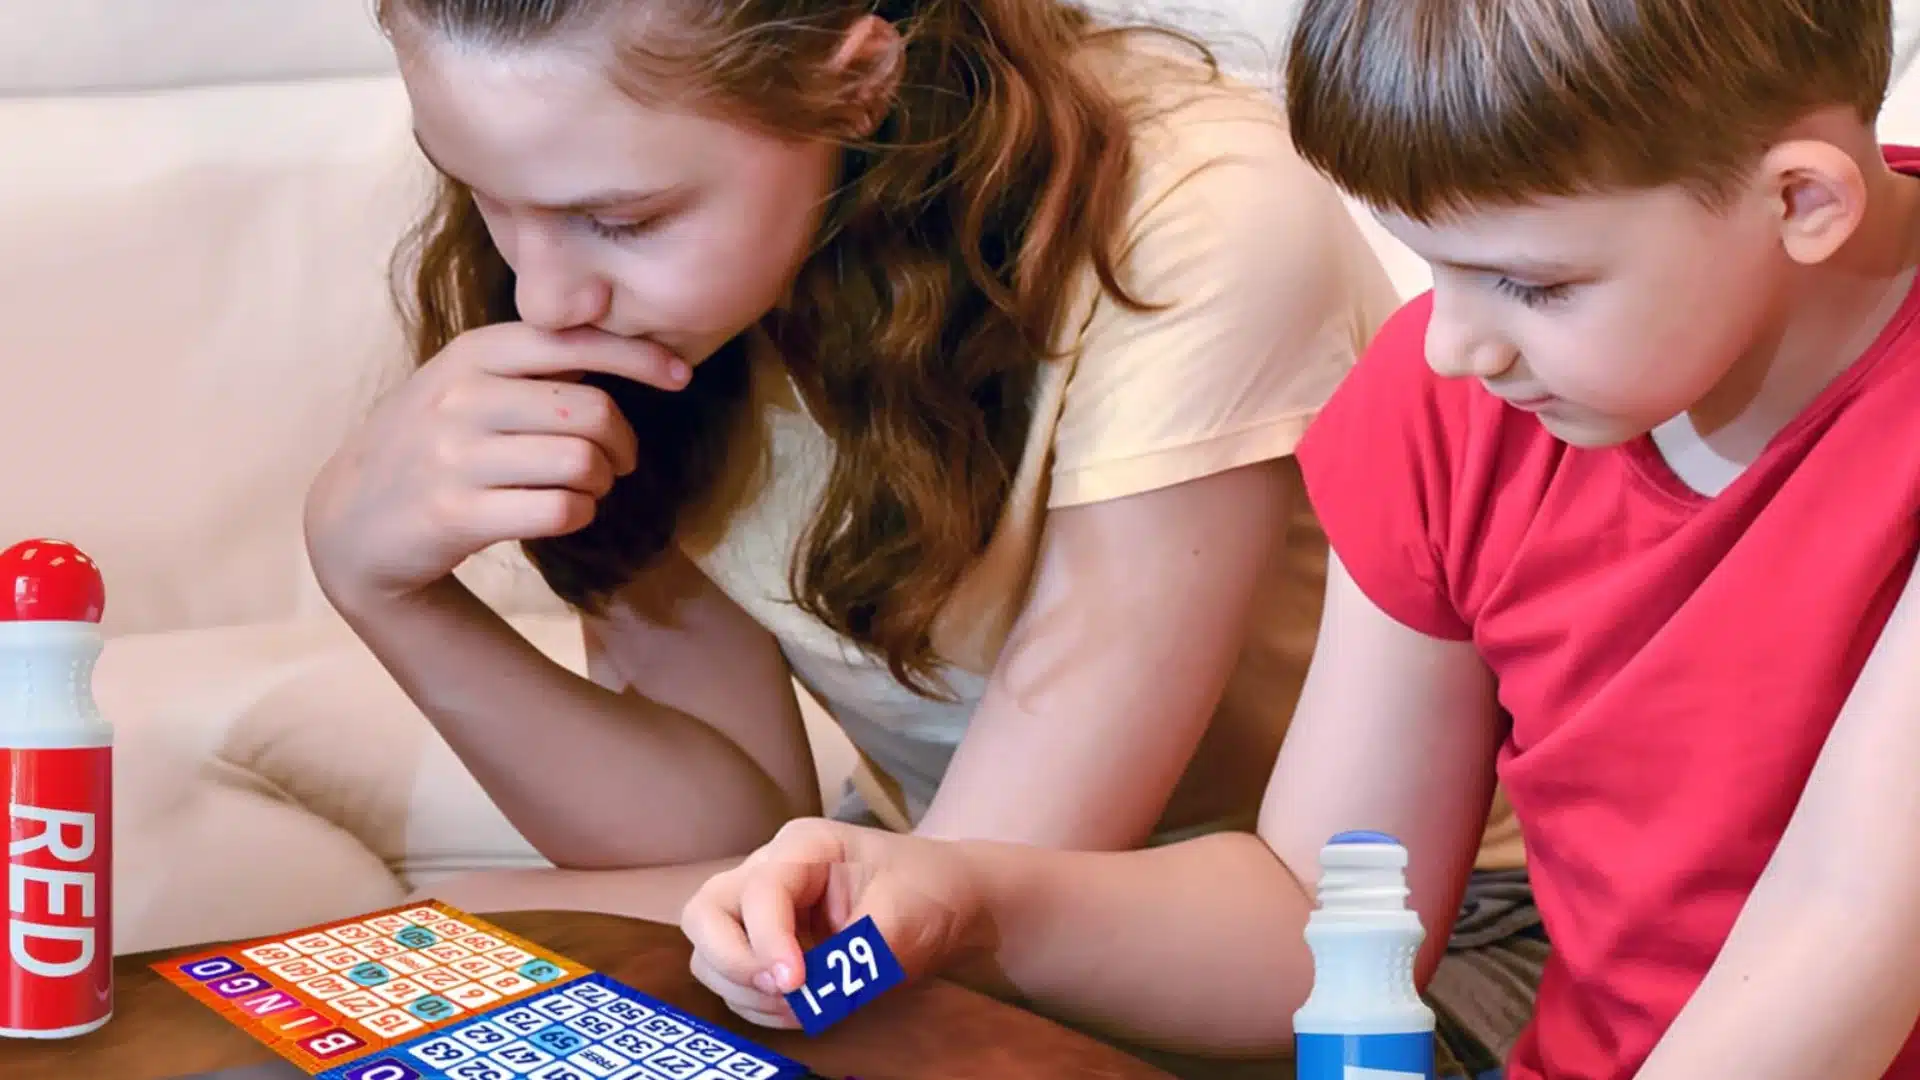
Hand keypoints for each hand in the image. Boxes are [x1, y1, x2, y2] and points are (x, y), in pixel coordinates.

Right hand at [304, 323, 687, 604]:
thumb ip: (532, 358)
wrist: (352, 519)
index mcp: (474, 353)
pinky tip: (561, 512)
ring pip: (582, 463)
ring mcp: (455, 456)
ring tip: (586, 488)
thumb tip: (614, 321)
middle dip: (623, 443)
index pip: (576, 340)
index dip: (641, 356)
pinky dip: (577, 515)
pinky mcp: (456, 513)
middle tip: (617, 461)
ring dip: (601, 484)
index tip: (680, 375)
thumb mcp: (466, 381)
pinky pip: (560, 511)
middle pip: (593, 411)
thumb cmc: (434, 442)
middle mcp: (462, 396)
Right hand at [680, 819, 986, 1027]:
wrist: (952, 905)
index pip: (759, 892)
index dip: (767, 941)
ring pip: (709, 953)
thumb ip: (854, 954)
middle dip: (732, 961)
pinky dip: (759, 1006)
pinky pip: (736, 983)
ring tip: (803, 1004)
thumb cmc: (929, 892)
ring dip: (744, 990)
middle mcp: (770, 872)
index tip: (796, 984)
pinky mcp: (767, 948)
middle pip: (706, 914)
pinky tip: (806, 1008)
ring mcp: (762, 912)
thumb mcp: (903, 917)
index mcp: (804, 847)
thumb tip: (813, 993)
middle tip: (785, 991)